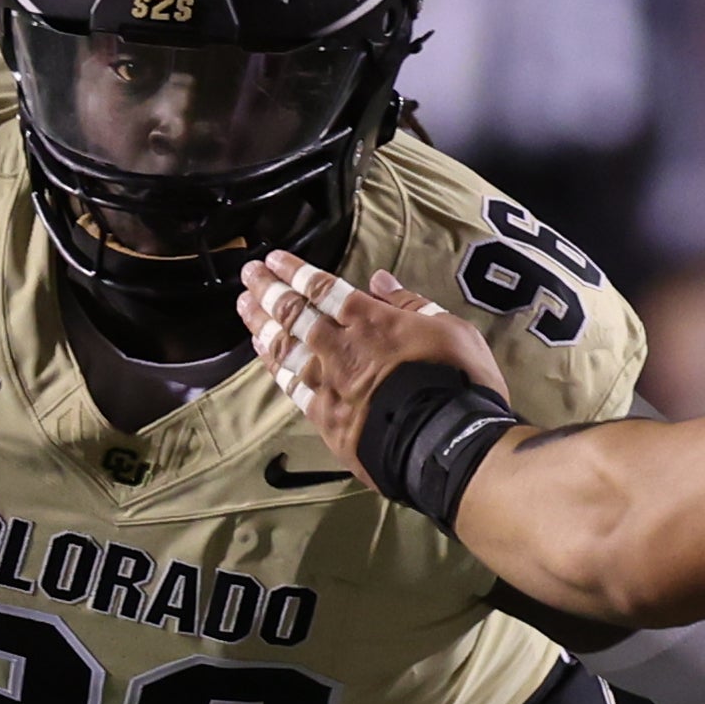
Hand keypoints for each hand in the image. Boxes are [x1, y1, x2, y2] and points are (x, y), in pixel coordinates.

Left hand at [237, 252, 505, 465]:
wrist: (447, 444)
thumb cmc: (459, 383)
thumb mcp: (451, 329)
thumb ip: (411, 304)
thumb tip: (380, 280)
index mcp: (372, 320)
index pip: (323, 288)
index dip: (295, 271)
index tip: (273, 259)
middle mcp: (342, 348)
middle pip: (294, 313)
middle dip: (269, 290)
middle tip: (248, 274)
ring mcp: (330, 384)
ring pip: (285, 348)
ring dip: (262, 324)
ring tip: (245, 307)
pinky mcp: (326, 419)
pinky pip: (291, 386)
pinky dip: (274, 367)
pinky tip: (262, 353)